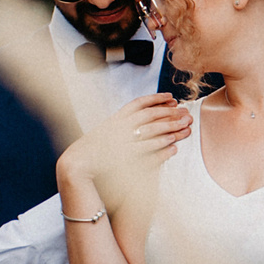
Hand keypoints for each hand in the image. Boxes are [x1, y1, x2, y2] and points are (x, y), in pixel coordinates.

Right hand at [58, 93, 190, 201]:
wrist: (77, 165)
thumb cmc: (94, 149)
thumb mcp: (108, 131)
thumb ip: (122, 123)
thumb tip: (139, 117)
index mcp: (114, 118)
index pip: (138, 103)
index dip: (156, 99)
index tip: (172, 98)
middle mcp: (117, 127)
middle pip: (149, 116)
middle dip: (170, 114)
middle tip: (187, 114)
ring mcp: (120, 141)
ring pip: (150, 133)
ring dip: (170, 130)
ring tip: (186, 129)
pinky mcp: (123, 158)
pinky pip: (146, 153)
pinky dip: (160, 150)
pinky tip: (173, 149)